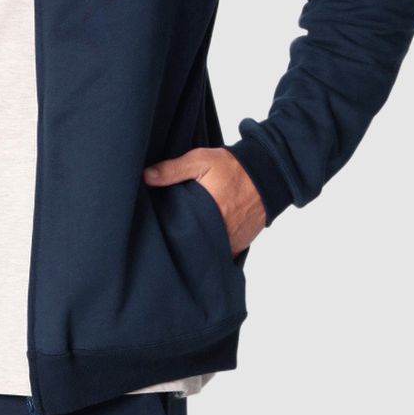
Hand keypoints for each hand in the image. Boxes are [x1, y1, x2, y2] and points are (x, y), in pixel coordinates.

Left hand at [143, 146, 266, 255]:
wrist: (267, 174)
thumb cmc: (233, 168)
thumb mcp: (200, 160)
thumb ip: (173, 169)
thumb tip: (146, 176)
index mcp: (207, 212)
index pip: (180, 231)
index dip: (168, 230)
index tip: (158, 226)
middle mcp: (220, 233)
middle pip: (192, 245)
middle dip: (181, 241)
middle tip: (170, 233)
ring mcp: (230, 242)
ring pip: (206, 252)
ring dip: (197, 247)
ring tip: (185, 238)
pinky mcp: (239, 246)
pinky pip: (221, 254)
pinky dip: (212, 250)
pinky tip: (202, 241)